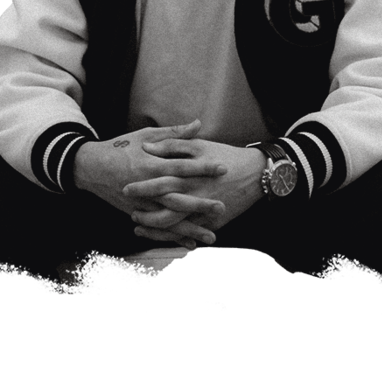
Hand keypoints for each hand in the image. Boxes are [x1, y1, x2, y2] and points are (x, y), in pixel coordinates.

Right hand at [73, 121, 229, 245]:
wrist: (91, 167)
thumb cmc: (121, 147)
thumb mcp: (146, 136)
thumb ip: (174, 133)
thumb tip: (198, 124)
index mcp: (151, 163)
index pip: (181, 166)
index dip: (202, 167)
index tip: (223, 169)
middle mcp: (147, 186)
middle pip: (177, 197)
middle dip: (200, 204)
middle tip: (222, 207)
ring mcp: (141, 203)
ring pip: (169, 218)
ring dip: (190, 228)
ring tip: (212, 237)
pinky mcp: (136, 213)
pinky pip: (157, 228)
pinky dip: (173, 236)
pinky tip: (190, 243)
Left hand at [123, 139, 266, 243]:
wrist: (256, 174)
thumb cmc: (225, 155)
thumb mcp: (199, 145)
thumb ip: (171, 144)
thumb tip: (146, 147)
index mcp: (190, 175)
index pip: (160, 183)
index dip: (141, 187)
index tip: (125, 189)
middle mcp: (196, 196)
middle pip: (165, 210)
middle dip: (145, 214)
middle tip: (130, 212)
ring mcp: (204, 213)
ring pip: (175, 227)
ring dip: (155, 229)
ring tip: (138, 226)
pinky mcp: (213, 223)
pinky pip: (190, 233)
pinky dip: (174, 236)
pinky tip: (161, 235)